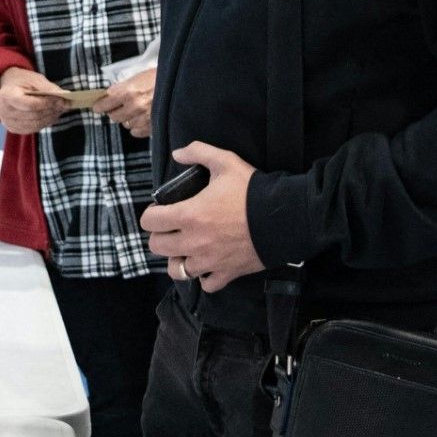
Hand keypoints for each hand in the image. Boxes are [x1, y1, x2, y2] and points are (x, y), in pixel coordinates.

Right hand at [0, 68, 69, 135]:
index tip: (62, 100)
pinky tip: (52, 114)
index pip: (30, 105)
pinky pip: (34, 128)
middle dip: (52, 110)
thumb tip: (63, 96)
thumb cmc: (22, 81)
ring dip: (51, 117)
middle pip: (34, 115)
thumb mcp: (34, 79)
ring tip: (60, 109)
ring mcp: (8, 122)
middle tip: (66, 104)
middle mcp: (4, 112)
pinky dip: (46, 122)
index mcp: (6, 96)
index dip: (47, 103)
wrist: (8, 87)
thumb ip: (48, 87)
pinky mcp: (13, 129)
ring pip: (36, 124)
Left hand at [93, 68, 155, 137]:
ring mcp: (145, 117)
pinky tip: (141, 119)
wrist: (180, 81)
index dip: (100, 106)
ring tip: (134, 112)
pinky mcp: (154, 126)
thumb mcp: (138, 76)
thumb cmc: (160, 76)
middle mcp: (135, 106)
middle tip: (118, 107)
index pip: (105, 104)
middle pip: (114, 116)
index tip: (98, 106)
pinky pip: (136, 132)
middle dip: (114, 111)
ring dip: (127, 119)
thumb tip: (108, 95)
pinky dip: (137, 127)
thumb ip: (122, 87)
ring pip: (126, 124)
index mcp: (128, 91)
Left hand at [139, 142, 263, 292]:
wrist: (286, 217)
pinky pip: (207, 285)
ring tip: (186, 249)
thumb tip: (177, 153)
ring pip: (178, 271)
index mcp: (189, 215)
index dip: (151, 214)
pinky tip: (208, 264)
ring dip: (178, 259)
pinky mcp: (228, 273)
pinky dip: (204, 277)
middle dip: (160, 236)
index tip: (160, 210)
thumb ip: (198, 152)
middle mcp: (194, 242)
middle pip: (157, 247)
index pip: (150, 222)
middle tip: (171, 228)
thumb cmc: (253, 190)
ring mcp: (210, 261)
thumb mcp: (226, 161)